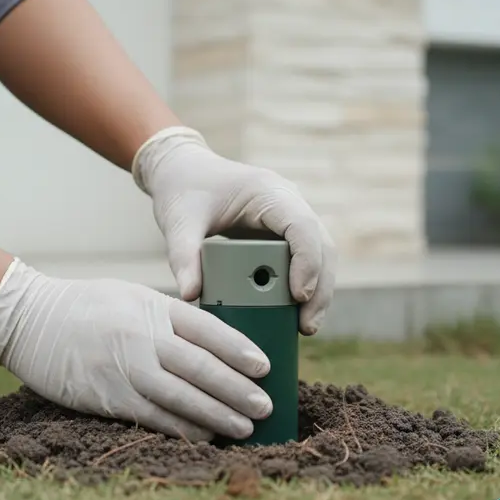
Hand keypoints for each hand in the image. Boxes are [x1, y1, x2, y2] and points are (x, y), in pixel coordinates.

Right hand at [0, 258, 274, 440]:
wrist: (30, 320)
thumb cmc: (85, 305)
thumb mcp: (131, 294)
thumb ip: (168, 316)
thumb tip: (211, 339)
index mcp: (153, 308)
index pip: (207, 329)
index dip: (239, 349)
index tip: (264, 366)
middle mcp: (143, 337)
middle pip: (201, 367)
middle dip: (237, 389)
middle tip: (266, 404)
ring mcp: (125, 369)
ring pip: (182, 397)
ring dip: (218, 415)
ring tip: (246, 426)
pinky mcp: (108, 397)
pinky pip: (154, 417)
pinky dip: (184, 429)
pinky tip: (206, 435)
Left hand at [132, 127, 336, 334]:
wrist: (184, 172)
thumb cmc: (183, 190)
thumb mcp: (178, 222)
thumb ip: (183, 256)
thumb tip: (190, 295)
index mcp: (268, 192)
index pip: (302, 226)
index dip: (307, 261)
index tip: (298, 296)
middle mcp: (288, 203)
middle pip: (321, 246)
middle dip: (320, 287)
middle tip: (306, 326)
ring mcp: (289, 218)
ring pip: (320, 255)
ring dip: (318, 292)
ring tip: (305, 328)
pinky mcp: (283, 235)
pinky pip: (304, 261)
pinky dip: (304, 287)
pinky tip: (295, 316)